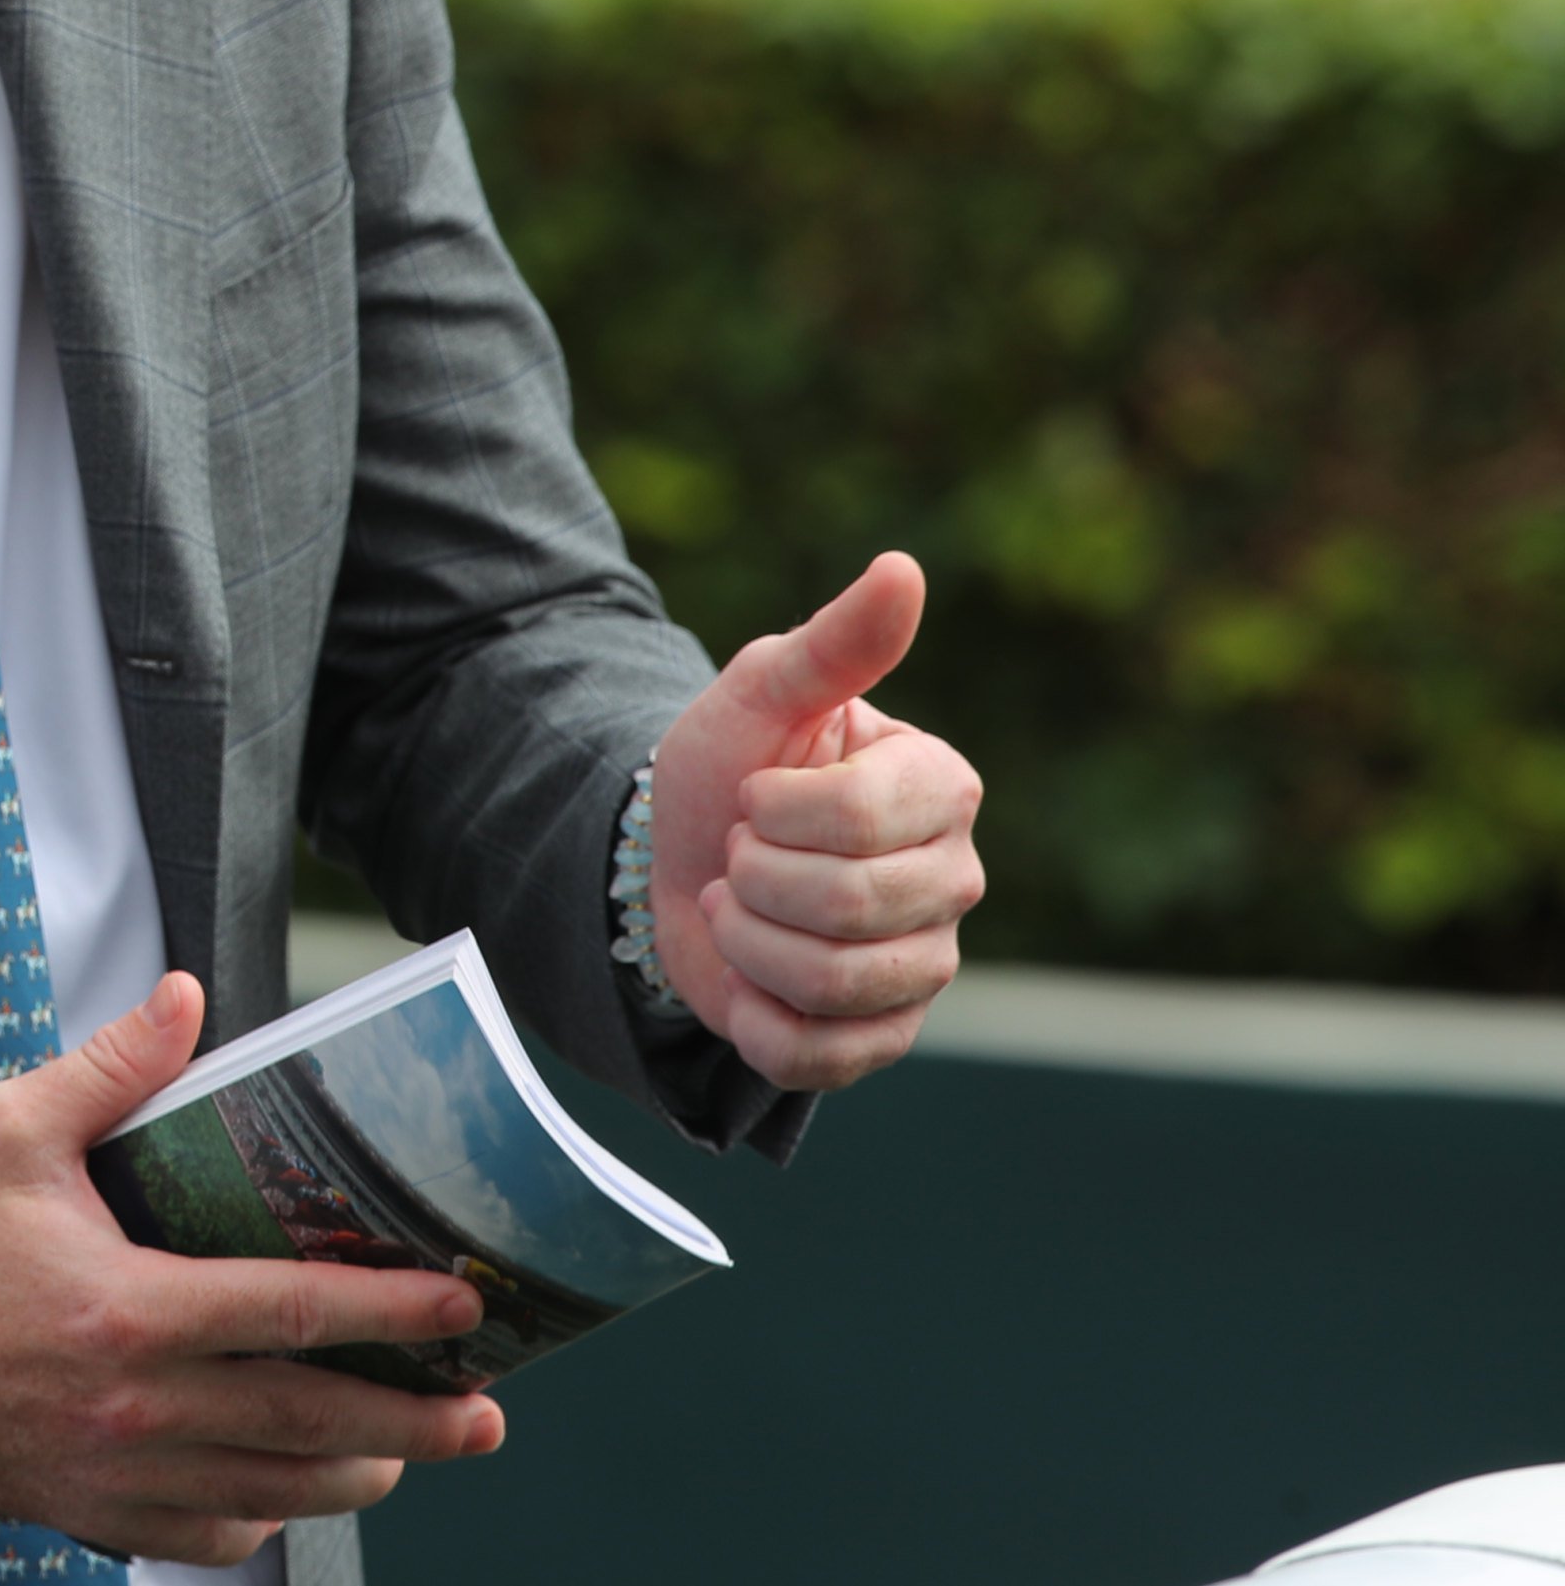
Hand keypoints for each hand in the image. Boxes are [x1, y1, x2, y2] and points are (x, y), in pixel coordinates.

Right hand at [0, 975, 504, 1565]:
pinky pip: (210, 1537)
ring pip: (276, 1492)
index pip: (294, 1313)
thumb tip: (186, 995)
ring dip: (361, 1472)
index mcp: (127, 1309)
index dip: (391, 1314)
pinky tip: (295, 1484)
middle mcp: (136, 1405)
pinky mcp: (93, 1511)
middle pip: (312, 1423)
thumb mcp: (11, 1130)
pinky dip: (268, 1516)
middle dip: (417, 1421)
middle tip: (485, 1411)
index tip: (463, 1310)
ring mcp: (118, 1472)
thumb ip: (111, 1068)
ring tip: (416, 1447)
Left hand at [650, 551, 984, 1089]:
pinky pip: (823, 1054)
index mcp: (939, 786)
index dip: (772, 809)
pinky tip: (748, 978)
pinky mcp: (883, 1036)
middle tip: (736, 851)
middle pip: (851, 907)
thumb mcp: (761, 692)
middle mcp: (954, 877)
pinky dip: (757, 1018)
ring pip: (836, 982)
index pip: (859, 819)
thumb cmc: (725, 767)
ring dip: (748, 943)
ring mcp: (927, 964)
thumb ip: (833, 643)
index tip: (751, 792)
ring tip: (737, 905)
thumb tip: (904, 568)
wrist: (668, 860)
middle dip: (753, 876)